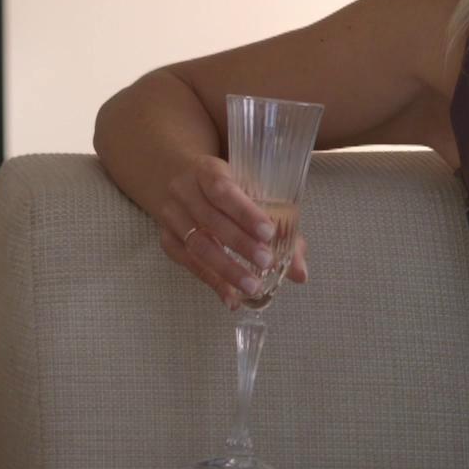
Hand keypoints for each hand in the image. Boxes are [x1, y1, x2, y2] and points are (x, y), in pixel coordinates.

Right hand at [156, 155, 309, 311]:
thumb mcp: (248, 189)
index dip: (245, 212)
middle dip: (240, 244)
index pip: (223, 189)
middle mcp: (184, 192)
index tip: (269, 232)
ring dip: (226, 269)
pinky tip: (231, 297)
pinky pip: (189, 263)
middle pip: (210, 219)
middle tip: (266, 263)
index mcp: (206, 171)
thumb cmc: (223, 186)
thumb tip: (301, 273)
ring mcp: (172, 216)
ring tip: (252, 288)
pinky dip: (212, 282)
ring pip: (197, 245)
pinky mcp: (167, 240)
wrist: (176, 178)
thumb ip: (279, 224)